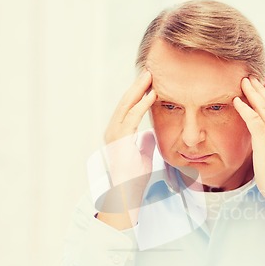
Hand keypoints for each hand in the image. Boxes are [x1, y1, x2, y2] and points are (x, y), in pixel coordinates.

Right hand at [97, 70, 156, 228]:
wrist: (126, 194)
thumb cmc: (134, 178)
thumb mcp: (142, 156)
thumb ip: (144, 143)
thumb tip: (149, 134)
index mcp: (118, 133)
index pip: (128, 108)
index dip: (137, 94)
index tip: (149, 82)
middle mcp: (113, 131)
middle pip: (125, 103)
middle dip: (137, 86)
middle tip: (149, 71)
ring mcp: (114, 135)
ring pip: (126, 106)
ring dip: (139, 90)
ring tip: (150, 76)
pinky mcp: (119, 140)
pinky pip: (132, 118)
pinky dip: (142, 105)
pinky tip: (151, 95)